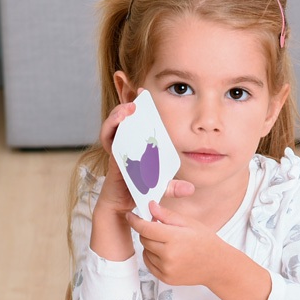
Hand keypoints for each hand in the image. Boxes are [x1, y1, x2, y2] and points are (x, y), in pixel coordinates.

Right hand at [91, 101, 193, 259]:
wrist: (124, 208)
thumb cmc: (141, 193)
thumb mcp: (161, 188)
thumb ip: (173, 187)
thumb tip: (190, 189)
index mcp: (139, 146)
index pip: (140, 122)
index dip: (141, 106)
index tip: (144, 91)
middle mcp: (127, 144)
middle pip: (125, 118)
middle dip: (129, 103)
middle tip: (139, 95)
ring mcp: (118, 148)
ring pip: (114, 125)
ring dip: (120, 114)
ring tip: (130, 109)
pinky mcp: (112, 156)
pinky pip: (109, 139)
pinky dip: (113, 128)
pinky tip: (121, 124)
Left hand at [127, 202, 271, 299]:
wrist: (217, 266)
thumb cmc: (206, 242)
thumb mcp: (190, 223)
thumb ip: (167, 215)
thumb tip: (150, 206)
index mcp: (175, 238)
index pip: (146, 228)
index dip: (135, 221)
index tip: (130, 216)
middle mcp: (169, 255)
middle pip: (144, 239)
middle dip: (147, 231)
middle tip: (159, 228)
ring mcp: (166, 269)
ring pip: (145, 251)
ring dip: (150, 245)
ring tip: (167, 243)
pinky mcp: (165, 278)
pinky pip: (149, 264)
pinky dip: (152, 256)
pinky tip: (165, 253)